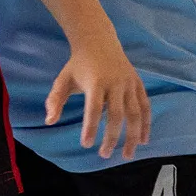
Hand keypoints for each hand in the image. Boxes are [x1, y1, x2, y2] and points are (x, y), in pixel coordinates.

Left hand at [44, 44, 148, 160]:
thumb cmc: (78, 64)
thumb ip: (55, 99)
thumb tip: (49, 121)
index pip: (94, 109)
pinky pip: (145, 106)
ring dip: (133, 136)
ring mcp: (129, 83)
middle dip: (112, 137)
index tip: (86, 145)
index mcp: (95, 82)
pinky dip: (146, 124)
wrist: (98, 40)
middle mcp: (115, 83)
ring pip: (135, 113)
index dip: (91, 127)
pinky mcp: (138, 83)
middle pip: (117, 114)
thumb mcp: (63, 79)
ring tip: (127, 155)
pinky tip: (144, 141)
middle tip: (104, 155)